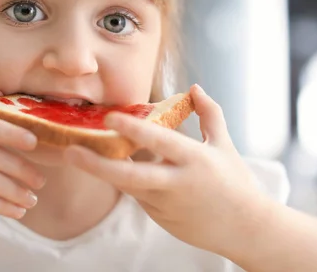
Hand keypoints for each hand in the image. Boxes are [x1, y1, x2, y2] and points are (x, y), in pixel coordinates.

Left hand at [64, 85, 268, 254]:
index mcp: (194, 160)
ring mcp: (165, 205)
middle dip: (97, 165)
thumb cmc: (236, 183)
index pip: (159, 142)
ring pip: (127, 186)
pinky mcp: (159, 218)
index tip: (109, 117)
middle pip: (130, 176)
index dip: (133, 130)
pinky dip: (124, 181)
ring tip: (75, 155)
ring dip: (101, 171)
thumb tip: (194, 87)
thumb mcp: (224, 145)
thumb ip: (209, 114)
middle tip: (70, 152)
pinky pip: (137, 195)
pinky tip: (107, 166)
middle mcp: (175, 183)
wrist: (246, 230)